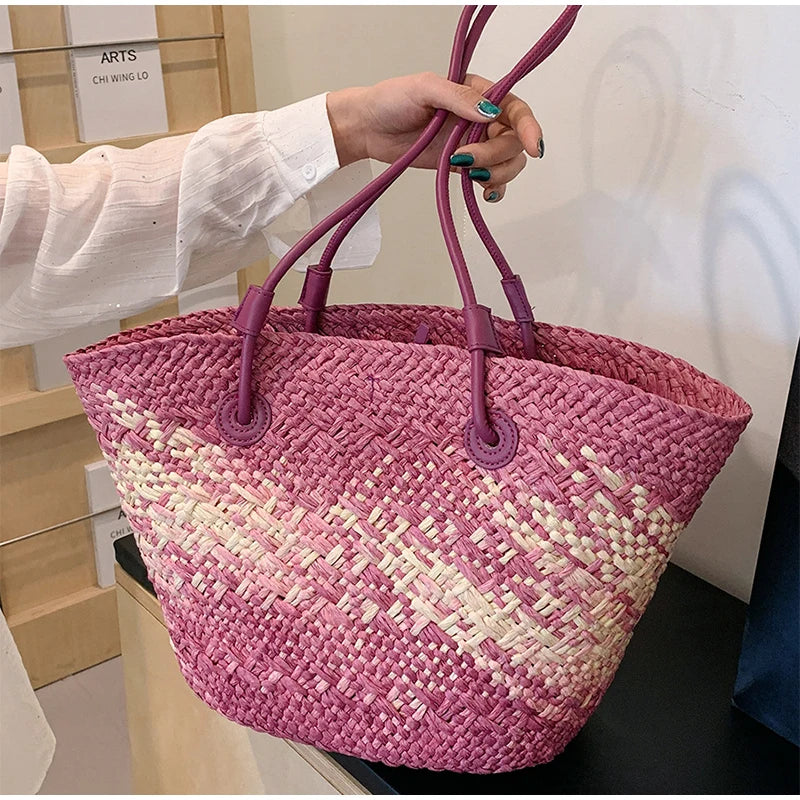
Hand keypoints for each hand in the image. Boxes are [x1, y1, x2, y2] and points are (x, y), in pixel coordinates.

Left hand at [326, 72, 543, 202]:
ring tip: (467, 174)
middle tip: (464, 160)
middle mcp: (481, 118)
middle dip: (496, 155)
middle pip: (513, 142)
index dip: (529, 127)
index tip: (534, 147)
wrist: (369, 128)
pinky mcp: (463, 166)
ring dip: (496, 173)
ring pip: (507, 163)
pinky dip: (494, 189)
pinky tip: (483, 193)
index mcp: (478, 93)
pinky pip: (491, 180)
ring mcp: (474, 143)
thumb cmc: (391, 100)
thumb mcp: (424, 88)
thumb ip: (458, 98)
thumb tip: (489, 112)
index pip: (515, 109)